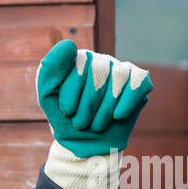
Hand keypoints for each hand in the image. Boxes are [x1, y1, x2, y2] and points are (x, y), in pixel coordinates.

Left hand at [36, 40, 150, 158]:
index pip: (79, 64)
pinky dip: (127, 102)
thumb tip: (69, 43)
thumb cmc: (66, 119)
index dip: (73, 91)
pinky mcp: (138, 82)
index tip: (67, 111)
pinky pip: (138, 83)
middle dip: (87, 105)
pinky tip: (117, 116)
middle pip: (99, 72)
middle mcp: (100, 61)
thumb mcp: (48, 97)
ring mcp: (120, 70)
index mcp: (77, 60)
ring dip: (105, 109)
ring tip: (95, 126)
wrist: (86, 145)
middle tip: (81, 123)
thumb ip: (49, 71)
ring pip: (118, 79)